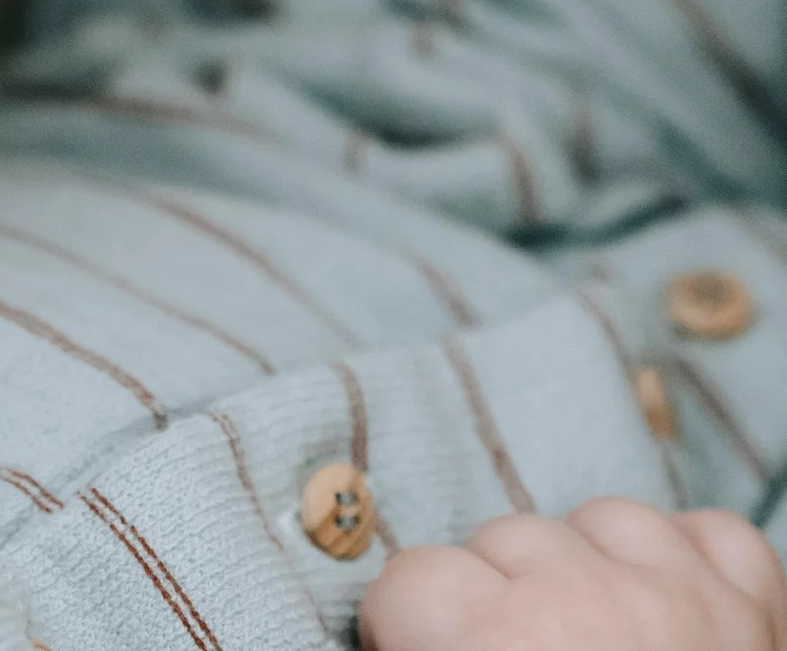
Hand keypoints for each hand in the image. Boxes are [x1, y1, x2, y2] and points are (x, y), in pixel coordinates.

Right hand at [360, 501, 786, 650]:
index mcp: (502, 640)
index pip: (408, 583)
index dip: (407, 632)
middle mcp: (589, 599)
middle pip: (499, 539)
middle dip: (501, 601)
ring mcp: (685, 594)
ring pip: (599, 521)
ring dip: (593, 573)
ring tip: (598, 646)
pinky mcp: (757, 605)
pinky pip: (710, 534)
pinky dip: (691, 565)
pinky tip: (673, 614)